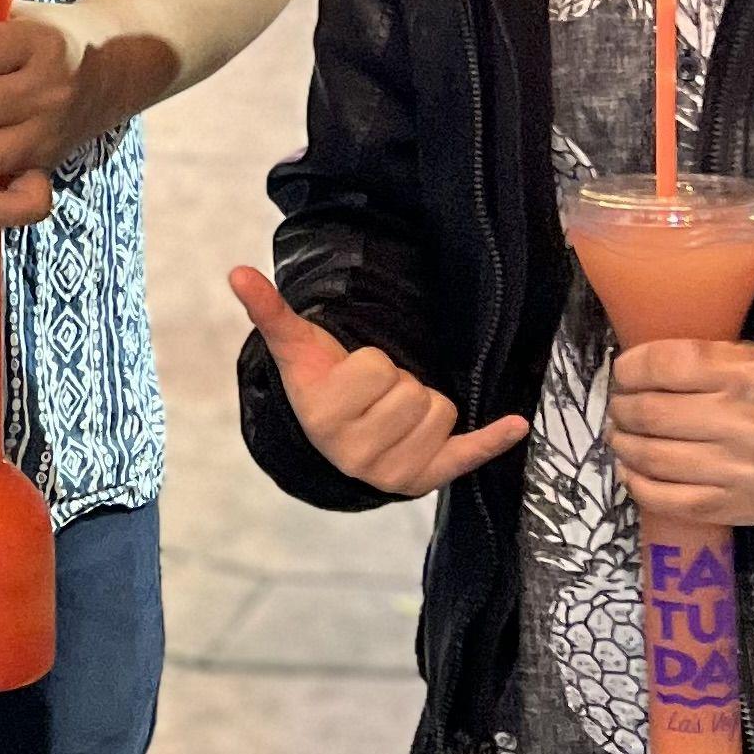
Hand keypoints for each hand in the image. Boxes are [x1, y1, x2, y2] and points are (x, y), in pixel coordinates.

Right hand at [228, 267, 529, 499]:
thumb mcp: (298, 350)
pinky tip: (516, 425)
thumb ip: (271, 312)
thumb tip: (237, 273)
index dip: (371, 364)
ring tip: (394, 413)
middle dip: (400, 383)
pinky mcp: (425, 480)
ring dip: (424, 405)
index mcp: (324, 418)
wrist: (331, 437)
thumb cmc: (320, 385)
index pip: (378, 367)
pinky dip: (491, 440)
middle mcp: (357, 455)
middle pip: (415, 392)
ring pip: (441, 411)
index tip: (352, 377)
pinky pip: (468, 455)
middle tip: (376, 397)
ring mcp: (393, 474)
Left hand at [609, 339, 753, 530]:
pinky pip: (666, 499)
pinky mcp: (733, 506)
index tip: (622, 373)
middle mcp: (745, 422)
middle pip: (651, 413)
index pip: (666, 365)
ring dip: (624, 446)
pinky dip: (637, 484)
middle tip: (619, 408)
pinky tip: (631, 471)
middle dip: (622, 409)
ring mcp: (739, 469)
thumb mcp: (749, 360)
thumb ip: (699, 358)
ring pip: (653, 457)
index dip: (631, 369)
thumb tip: (633, 369)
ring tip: (621, 438)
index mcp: (748, 375)